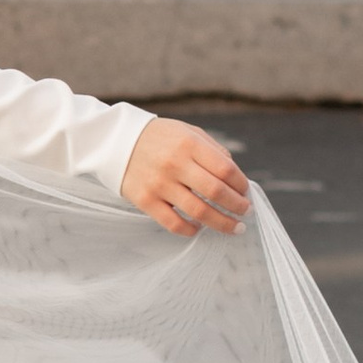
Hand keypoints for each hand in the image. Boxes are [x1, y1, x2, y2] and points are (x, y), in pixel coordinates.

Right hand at [121, 117, 249, 237]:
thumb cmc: (158, 137)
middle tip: (246, 212)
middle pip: (216, 192)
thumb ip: (212, 150)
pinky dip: (191, 230)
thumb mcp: (187, 132)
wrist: (115, 141)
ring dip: (223, 223)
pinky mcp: (145, 200)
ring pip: (199, 212)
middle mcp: (175, 164)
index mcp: (188, 144)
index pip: (226, 169)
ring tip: (234, 227)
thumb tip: (235, 177)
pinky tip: (200, 228)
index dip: (241, 184)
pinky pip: (174, 223)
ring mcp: (159, 184)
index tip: (246, 192)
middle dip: (238, 206)